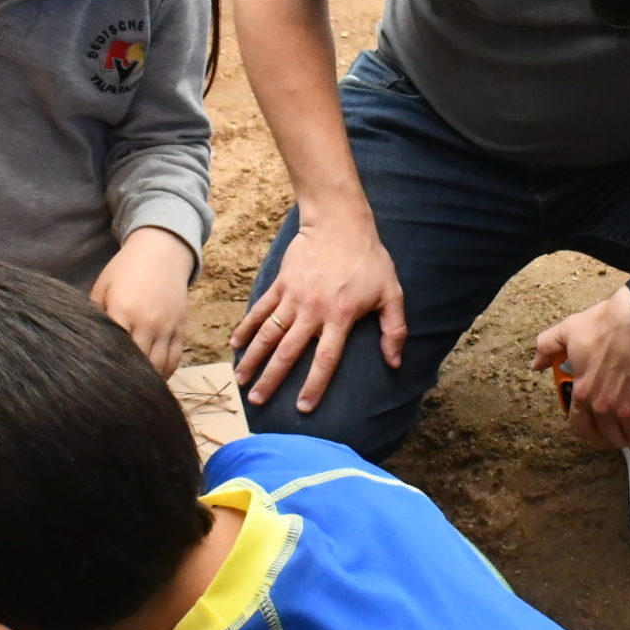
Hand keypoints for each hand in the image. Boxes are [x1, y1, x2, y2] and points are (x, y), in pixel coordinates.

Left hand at [91, 227, 196, 377]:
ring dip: (149, 380)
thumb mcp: (102, 287)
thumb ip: (96, 315)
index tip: (100, 382)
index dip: (109, 369)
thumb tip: (87, 344)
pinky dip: (166, 371)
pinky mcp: (181, 328)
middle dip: (129, 379)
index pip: (116, 352)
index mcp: (123, 311)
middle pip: (140, 364)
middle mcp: (148, 323)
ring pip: (160, 366)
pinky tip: (155, 378)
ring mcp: (167, 327)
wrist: (162, 251)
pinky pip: (175, 358)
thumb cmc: (125, 269)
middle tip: (116, 392)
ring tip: (136, 389)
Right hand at [232, 215, 404, 412]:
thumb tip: (394, 363)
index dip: (314, 385)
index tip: (302, 407)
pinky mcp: (281, 284)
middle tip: (257, 401)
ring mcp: (293, 297)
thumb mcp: (391, 293)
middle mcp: (313, 311)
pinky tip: (235, 344)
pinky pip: (260, 310)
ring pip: (269, 334)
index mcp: (340, 317)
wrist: (339, 223)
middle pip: (288, 352)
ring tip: (241, 380)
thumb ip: (394, 330)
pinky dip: (247, 327)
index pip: (325, 359)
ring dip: (253, 358)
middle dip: (272, 379)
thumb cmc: (369, 260)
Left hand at [532, 291, 629, 449]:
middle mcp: (606, 407)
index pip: (582, 428)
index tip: (602, 430)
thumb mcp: (570, 329)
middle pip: (614, 438)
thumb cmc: (609, 322)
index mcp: (584, 394)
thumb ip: (548, 346)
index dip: (593, 433)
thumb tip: (536, 363)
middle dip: (621, 437)